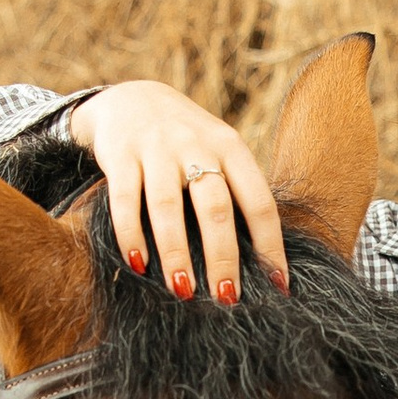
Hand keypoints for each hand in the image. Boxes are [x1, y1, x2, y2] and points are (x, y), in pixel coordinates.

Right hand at [62, 83, 289, 301]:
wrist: (131, 99)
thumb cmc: (187, 144)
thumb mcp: (219, 153)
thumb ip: (237, 193)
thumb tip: (261, 261)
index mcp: (231, 148)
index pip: (259, 202)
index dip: (270, 245)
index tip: (277, 285)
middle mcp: (197, 145)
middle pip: (215, 207)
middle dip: (223, 257)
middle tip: (227, 299)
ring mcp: (156, 148)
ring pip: (168, 206)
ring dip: (176, 253)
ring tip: (183, 291)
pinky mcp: (120, 155)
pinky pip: (125, 200)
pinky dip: (130, 234)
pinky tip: (138, 264)